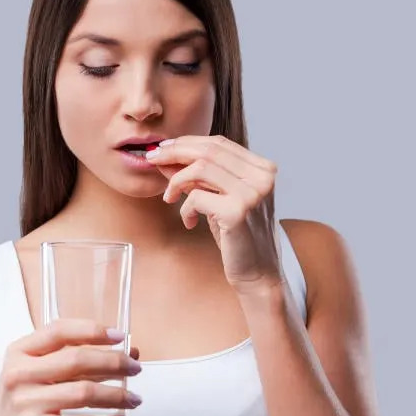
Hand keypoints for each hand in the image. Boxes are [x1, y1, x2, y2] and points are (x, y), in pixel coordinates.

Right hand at [0, 319, 141, 415]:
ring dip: (117, 395)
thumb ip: (76, 361)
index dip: (92, 331)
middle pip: (76, 360)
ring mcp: (24, 402)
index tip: (119, 336)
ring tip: (134, 398)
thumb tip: (127, 352)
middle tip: (135, 368)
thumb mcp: (38, 374)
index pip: (59, 331)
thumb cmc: (24, 403)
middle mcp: (19, 373)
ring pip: (83, 393)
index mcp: (19, 351)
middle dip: (113, 363)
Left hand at [146, 134, 284, 290]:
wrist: (255, 272)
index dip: (186, 142)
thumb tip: (163, 156)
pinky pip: (196, 197)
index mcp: (263, 168)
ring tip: (169, 197)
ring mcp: (252, 193)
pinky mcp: (237, 212)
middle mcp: (262, 177)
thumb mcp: (216, 199)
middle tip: (152, 160)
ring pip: (200, 168)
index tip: (162, 148)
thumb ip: (196, 177)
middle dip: (174, 152)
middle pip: (209, 151)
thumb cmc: (235, 235)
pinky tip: (189, 222)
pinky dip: (185, 208)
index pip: (219, 143)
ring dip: (175, 181)